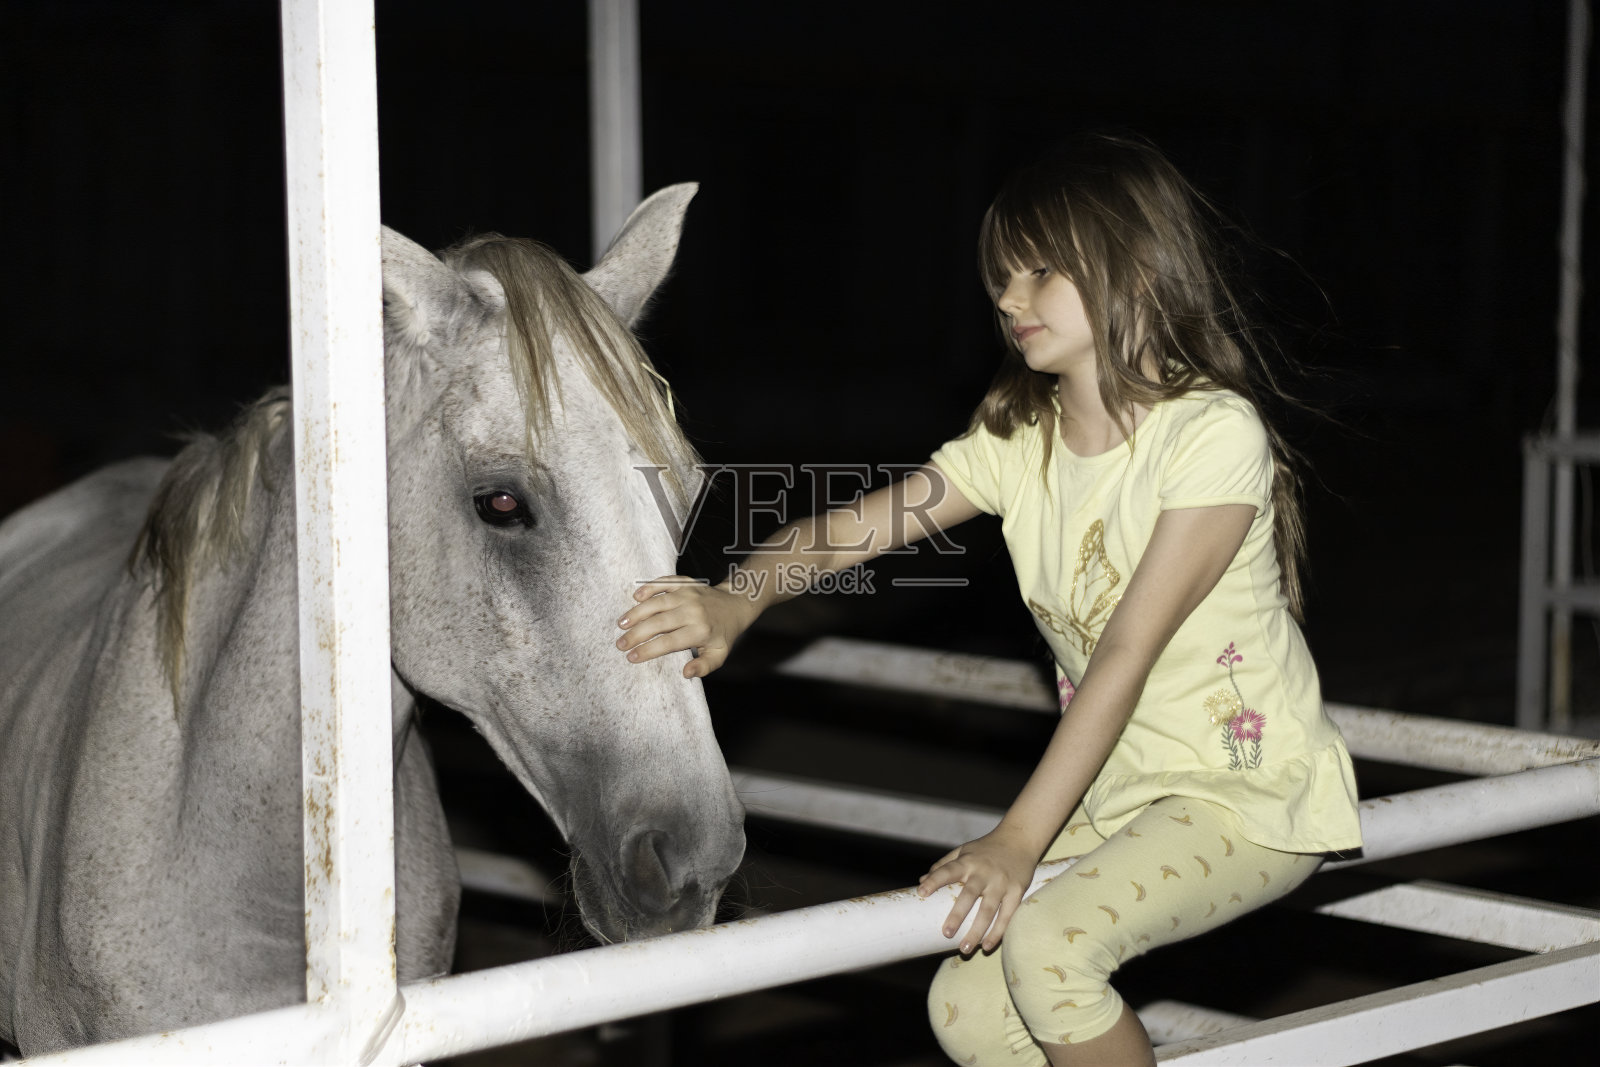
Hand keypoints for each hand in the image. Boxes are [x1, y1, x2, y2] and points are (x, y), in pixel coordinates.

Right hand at [616, 575, 758, 678]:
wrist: (736, 605)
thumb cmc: (724, 634)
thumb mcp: (719, 655)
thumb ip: (703, 666)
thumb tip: (685, 673)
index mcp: (701, 631)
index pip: (669, 642)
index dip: (648, 650)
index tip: (631, 657)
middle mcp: (693, 611)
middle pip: (659, 623)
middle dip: (636, 634)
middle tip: (620, 644)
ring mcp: (688, 594)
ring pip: (657, 603)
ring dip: (637, 612)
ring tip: (621, 624)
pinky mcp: (685, 583)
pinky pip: (664, 582)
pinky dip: (650, 587)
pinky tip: (636, 597)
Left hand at [917, 827, 1039, 952]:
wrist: (1020, 839)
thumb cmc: (986, 848)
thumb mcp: (963, 851)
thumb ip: (943, 865)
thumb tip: (921, 881)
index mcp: (967, 862)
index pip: (947, 870)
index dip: (934, 881)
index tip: (921, 893)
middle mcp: (984, 872)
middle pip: (969, 895)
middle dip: (957, 915)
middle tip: (946, 933)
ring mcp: (1001, 882)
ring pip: (989, 910)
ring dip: (977, 931)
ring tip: (965, 949)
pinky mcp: (1017, 891)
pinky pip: (1007, 914)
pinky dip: (998, 932)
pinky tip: (987, 946)